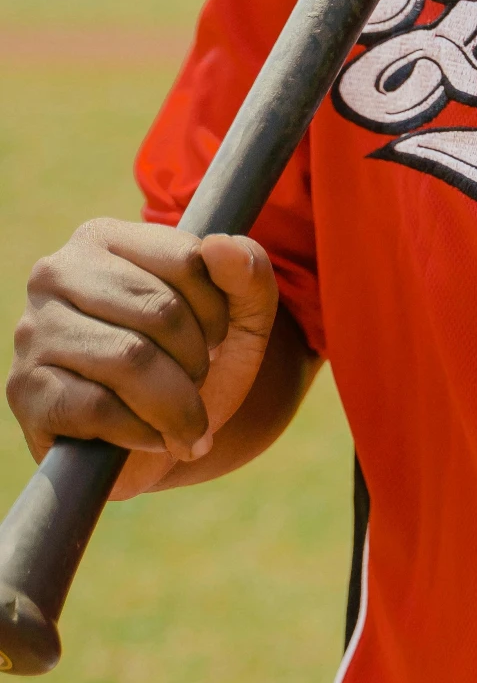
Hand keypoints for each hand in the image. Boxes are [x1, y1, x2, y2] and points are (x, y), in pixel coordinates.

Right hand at [10, 220, 279, 497]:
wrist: (154, 443)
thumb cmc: (191, 364)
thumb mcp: (241, 318)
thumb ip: (247, 272)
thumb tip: (221, 246)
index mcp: (106, 238)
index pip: (187, 260)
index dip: (219, 312)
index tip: (216, 339)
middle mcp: (58, 273)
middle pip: (160, 311)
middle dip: (197, 361)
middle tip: (196, 383)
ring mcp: (34, 330)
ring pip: (129, 359)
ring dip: (176, 402)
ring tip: (183, 419)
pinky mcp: (24, 389)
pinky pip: (98, 408)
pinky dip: (141, 431)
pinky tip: (149, 437)